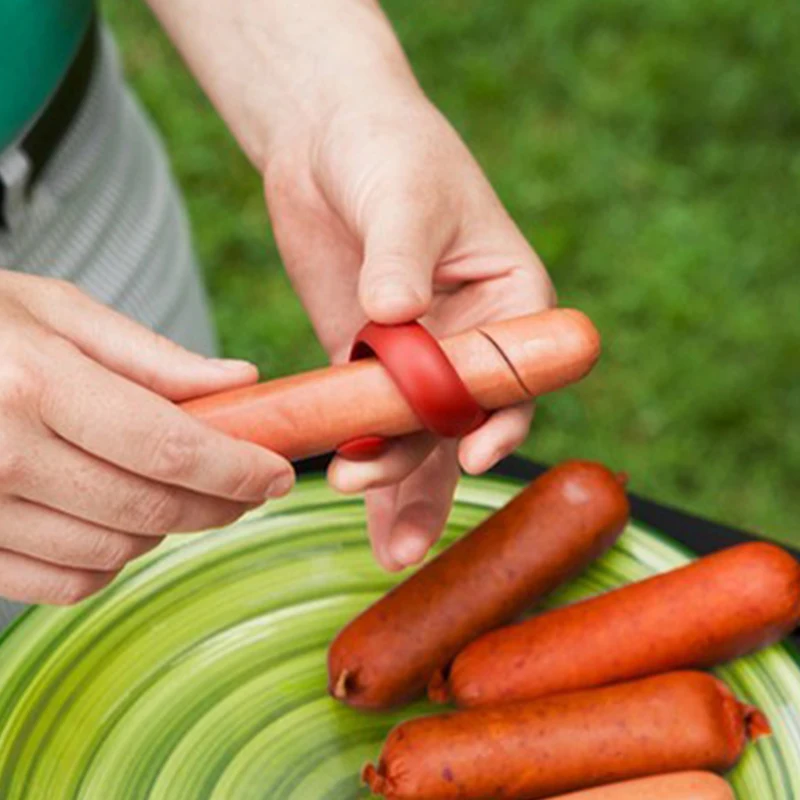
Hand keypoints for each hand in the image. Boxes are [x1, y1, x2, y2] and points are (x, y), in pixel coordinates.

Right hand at [0, 271, 294, 604]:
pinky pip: (64, 582)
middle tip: (249, 486)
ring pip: (114, 551)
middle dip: (219, 504)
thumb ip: (151, 357)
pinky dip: (109, 559)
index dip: (237, 469)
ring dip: (165, 527)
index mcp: (34, 383)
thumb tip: (241, 382)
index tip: (279, 474)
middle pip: (150, 507)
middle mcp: (1, 454)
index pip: (169, 446)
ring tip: (175, 490)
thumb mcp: (56, 312)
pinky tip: (117, 519)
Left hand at [264, 96, 553, 570]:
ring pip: (420, 436)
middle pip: (466, 418)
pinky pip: (372, 422)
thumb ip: (401, 254)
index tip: (474, 450)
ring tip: (389, 550)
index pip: (520, 367)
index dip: (504, 415)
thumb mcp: (403, 191)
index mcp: (510, 295)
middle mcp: (473, 336)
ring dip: (403, 490)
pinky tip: (363, 515)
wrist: (328, 140)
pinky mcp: (369, 362)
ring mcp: (419, 355)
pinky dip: (369, 466)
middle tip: (395, 522)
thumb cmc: (388, 146)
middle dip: (435, 472)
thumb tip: (394, 311)